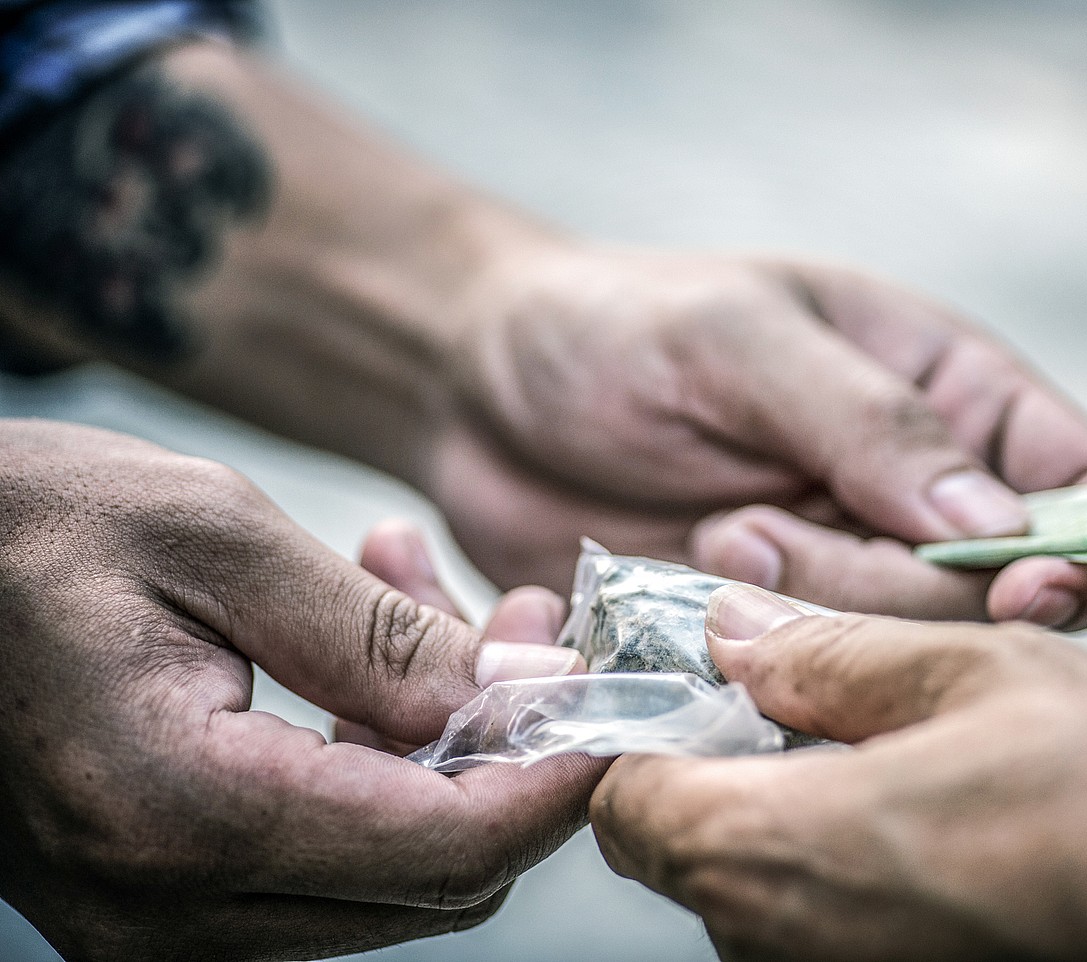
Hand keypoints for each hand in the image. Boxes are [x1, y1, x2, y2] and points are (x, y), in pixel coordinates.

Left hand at [0, 43, 1086, 629]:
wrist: (477, 392)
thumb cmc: (611, 327)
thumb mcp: (739, 337)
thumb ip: (869, 420)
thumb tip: (1002, 526)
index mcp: (946, 397)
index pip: (1079, 483)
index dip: (1083, 549)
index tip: (1028, 590)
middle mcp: (909, 502)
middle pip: (988, 601)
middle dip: (878, 588)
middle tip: (744, 534)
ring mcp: (839, 581)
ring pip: (896, 661)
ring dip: (804, 630)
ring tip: (699, 550)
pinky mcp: (766, 645)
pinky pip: (803, 695)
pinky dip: (750, 680)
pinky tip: (676, 629)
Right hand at [0, 420, 599, 960]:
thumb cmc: (30, 524)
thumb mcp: (220, 541)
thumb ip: (382, 635)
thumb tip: (528, 693)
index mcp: (181, 814)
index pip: (446, 848)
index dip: (555, 779)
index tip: (610, 699)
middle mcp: (163, 906)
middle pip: (435, 876)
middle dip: (507, 751)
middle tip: (518, 621)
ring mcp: (154, 919)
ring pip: (390, 870)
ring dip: (437, 744)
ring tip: (426, 600)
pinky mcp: (157, 895)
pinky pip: (323, 856)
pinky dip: (372, 762)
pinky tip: (362, 653)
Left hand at [590, 585, 1086, 961]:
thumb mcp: (976, 672)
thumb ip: (830, 651)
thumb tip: (732, 628)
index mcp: (773, 848)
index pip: (622, 795)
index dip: (646, 723)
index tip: (699, 673)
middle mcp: (778, 938)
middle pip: (674, 843)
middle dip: (708, 761)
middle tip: (796, 692)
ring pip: (742, 885)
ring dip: (775, 808)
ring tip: (875, 740)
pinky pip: (810, 921)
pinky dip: (829, 860)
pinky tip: (918, 809)